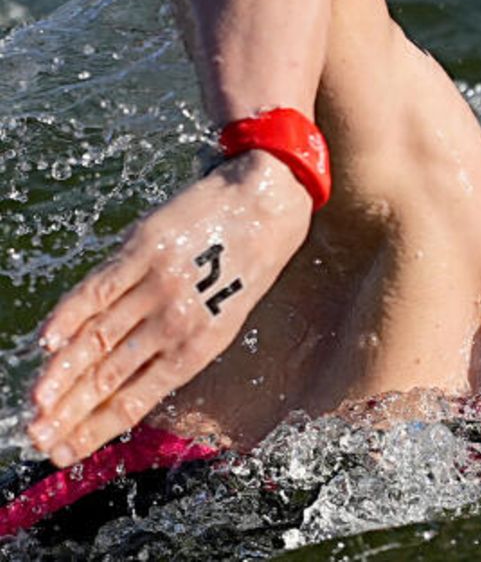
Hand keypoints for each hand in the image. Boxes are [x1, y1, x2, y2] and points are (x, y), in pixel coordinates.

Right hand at [27, 150, 311, 466]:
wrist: (266, 205)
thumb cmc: (245, 265)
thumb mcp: (225, 317)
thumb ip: (177, 346)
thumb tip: (125, 381)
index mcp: (201, 346)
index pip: (138, 399)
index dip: (98, 428)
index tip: (66, 452)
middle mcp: (177, 321)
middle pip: (111, 376)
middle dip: (70, 413)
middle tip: (37, 438)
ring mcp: (159, 285)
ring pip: (98, 338)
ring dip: (61, 374)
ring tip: (35, 403)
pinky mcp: (144, 250)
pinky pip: (98, 288)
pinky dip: (69, 315)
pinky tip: (47, 342)